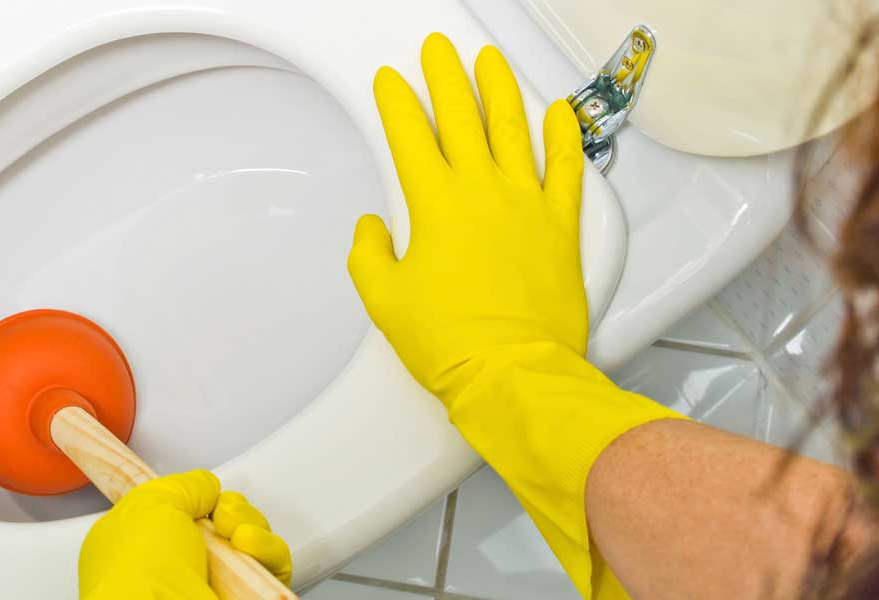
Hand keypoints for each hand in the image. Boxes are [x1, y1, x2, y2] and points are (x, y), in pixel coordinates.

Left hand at [78, 470, 291, 598]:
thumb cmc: (140, 569)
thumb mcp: (151, 503)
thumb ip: (183, 486)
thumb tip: (206, 486)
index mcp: (143, 543)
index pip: (181, 511)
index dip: (197, 496)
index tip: (201, 492)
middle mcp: (179, 565)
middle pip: (222, 520)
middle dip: (230, 507)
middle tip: (220, 514)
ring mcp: (212, 581)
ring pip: (251, 540)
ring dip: (249, 525)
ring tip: (235, 533)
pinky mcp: (243, 596)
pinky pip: (272, 564)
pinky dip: (267, 548)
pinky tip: (248, 545)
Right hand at [348, 32, 586, 399]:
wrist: (511, 372)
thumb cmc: (450, 342)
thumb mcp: (382, 299)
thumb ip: (369, 254)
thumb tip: (373, 229)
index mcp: (434, 206)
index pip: (410, 137)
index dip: (397, 103)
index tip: (392, 82)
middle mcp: (482, 193)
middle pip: (461, 118)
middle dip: (445, 77)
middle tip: (438, 52)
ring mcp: (526, 205)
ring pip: (513, 129)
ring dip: (499, 89)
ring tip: (489, 61)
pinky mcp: (561, 226)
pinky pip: (567, 168)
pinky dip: (564, 137)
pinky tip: (559, 113)